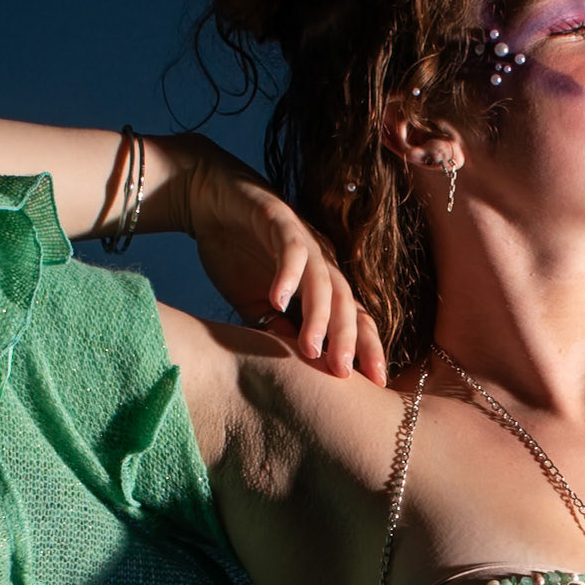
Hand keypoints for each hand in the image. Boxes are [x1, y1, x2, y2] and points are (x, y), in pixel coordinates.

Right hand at [182, 147, 386, 382]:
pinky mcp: (280, 220)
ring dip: (319, 316)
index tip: (375, 383)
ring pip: (323, 282)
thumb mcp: (255, 303)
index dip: (366, 349)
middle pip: (346, 305)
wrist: (210, 201)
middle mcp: (321, 265)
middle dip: (349, 340)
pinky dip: (287, 276)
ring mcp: (303, 241)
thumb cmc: (236, 254)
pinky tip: (278, 300)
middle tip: (344, 374)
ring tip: (311, 348)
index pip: (353, 320)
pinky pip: (290, 251)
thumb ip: (276, 330)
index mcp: (321, 286)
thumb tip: (294, 365)